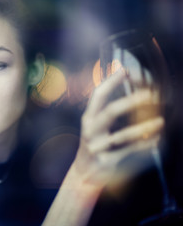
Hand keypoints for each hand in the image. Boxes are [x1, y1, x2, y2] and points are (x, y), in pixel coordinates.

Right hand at [74, 69, 163, 186]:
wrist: (83, 173)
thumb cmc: (94, 143)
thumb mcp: (94, 123)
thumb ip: (105, 105)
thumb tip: (118, 78)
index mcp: (88, 117)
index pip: (98, 95)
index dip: (111, 82)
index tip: (126, 70)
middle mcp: (90, 130)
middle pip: (110, 112)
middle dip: (131, 102)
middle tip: (151, 95)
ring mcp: (97, 146)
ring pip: (122, 136)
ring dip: (143, 128)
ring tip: (160, 122)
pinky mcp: (106, 161)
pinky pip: (128, 153)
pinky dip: (144, 146)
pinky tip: (156, 140)